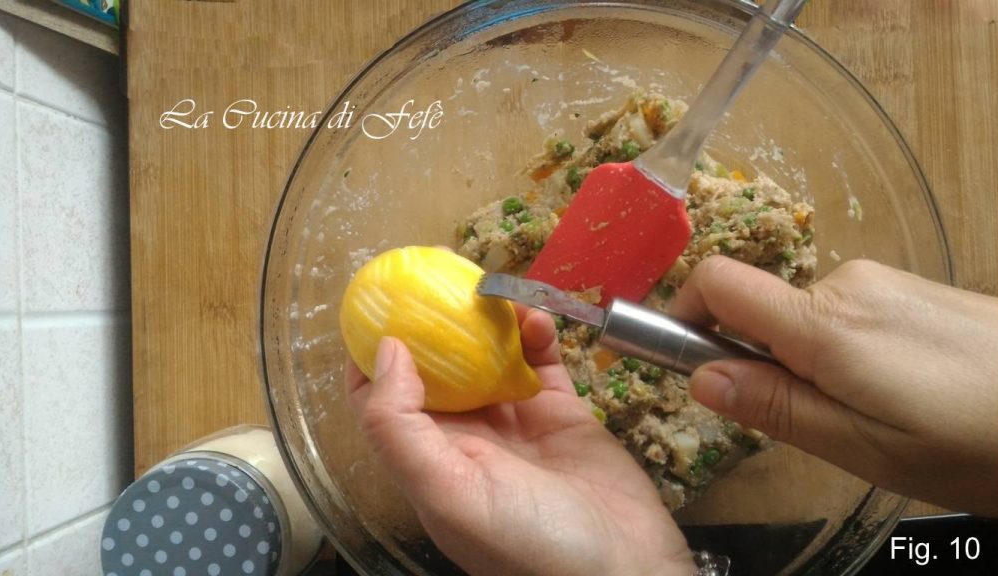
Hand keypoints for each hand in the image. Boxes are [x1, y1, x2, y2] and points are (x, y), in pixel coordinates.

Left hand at [345, 306, 695, 575]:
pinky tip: (537, 316)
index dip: (372, 354)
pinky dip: (537, 335)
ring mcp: (515, 423)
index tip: (377, 303)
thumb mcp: (448, 494)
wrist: (625, 572)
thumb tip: (384, 350)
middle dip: (433, 323)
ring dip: (487, 322)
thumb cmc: (529, 544)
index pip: (381, 400)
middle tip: (438, 273)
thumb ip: (401, 428)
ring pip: (489, 357)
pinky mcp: (562, 414)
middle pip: (436, 368)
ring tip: (492, 286)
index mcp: (428, 460)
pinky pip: (542, 362)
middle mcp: (465, 438)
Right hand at [670, 256, 997, 515]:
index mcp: (825, 325)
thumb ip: (776, 406)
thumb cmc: (973, 442)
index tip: (677, 359)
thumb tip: (700, 377)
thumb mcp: (863, 447)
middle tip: (800, 420)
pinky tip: (896, 391)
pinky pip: (845, 312)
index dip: (682, 314)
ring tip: (866, 415)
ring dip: (805, 360)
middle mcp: (848, 285)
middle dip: (757, 359)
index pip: (719, 283)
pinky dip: (842, 349)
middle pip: (760, 306)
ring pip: (804, 316)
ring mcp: (884, 281)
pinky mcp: (912, 288)